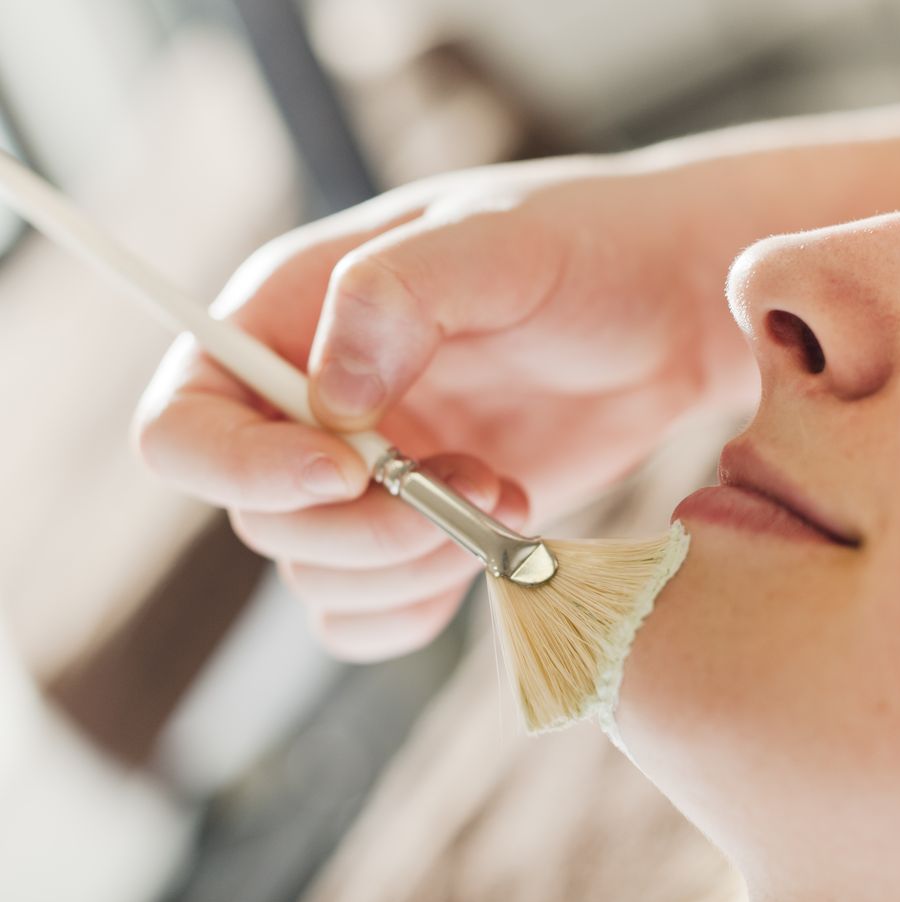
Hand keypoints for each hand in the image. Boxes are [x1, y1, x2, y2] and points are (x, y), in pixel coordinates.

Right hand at [134, 154, 753, 658]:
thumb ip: (398, 296)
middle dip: (371, 528)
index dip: (246, 471)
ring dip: (413, 566)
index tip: (349, 470)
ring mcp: (365, 481)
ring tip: (506, 494)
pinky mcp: (421, 532)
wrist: (668, 311)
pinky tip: (497, 546)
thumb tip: (330, 400)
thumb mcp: (495, 240)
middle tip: (478, 481)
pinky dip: (422, 608)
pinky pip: (372, 615)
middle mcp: (307, 412)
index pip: (184, 429)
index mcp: (287, 323)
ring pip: (322, 580)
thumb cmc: (584, 248)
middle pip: (263, 523)